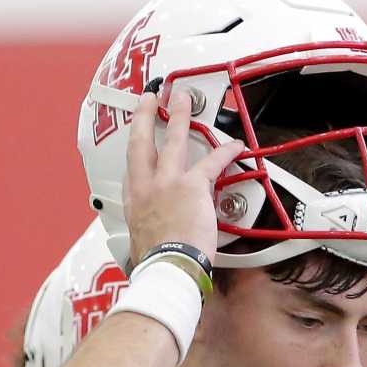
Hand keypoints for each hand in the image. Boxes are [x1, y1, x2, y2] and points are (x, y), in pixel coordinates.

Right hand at [123, 87, 245, 260]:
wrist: (167, 267)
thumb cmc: (158, 263)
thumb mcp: (142, 244)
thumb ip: (150, 233)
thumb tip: (158, 239)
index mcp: (134, 203)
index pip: (132, 170)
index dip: (135, 152)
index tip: (137, 140)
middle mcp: (146, 188)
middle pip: (141, 143)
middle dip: (145, 116)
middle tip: (149, 99)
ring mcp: (167, 183)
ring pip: (173, 141)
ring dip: (179, 116)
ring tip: (183, 98)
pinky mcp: (192, 186)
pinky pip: (211, 162)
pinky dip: (225, 152)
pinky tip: (234, 144)